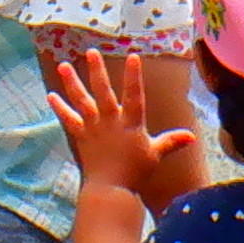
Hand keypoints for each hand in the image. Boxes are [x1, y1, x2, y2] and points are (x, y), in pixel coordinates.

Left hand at [51, 50, 196, 203]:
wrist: (111, 189)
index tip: (133, 56)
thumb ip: (172, 141)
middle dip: (97, 71)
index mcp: (131, 124)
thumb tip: (192, 136)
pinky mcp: (81, 136)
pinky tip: (51, 95)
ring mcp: (93, 128)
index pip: (134, 95)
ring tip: (63, 66)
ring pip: (82, 101)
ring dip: (72, 83)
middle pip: (103, 92)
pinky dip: (60, 108)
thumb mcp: (156, 154)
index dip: (134, 76)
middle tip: (91, 52)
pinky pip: (68, 119)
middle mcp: (110, 122)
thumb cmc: (135, 172)